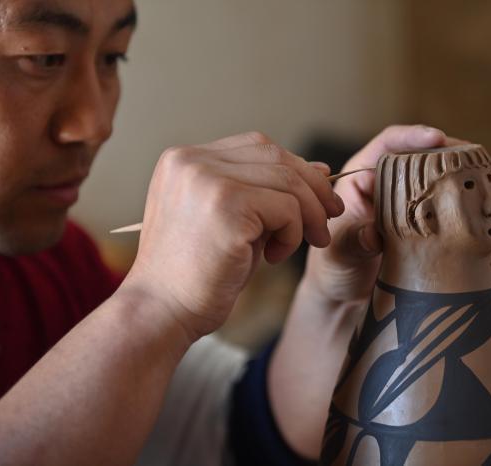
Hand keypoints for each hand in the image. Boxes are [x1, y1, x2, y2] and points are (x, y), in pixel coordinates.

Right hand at [121, 132, 343, 339]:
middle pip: (275, 155)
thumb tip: (319, 170)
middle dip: (312, 188)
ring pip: (288, 180)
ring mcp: (205, 179)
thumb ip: (268, 192)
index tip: (316, 200)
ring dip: (309, 214)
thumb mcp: (234, 222)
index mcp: (184, 159)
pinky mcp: (225, 205)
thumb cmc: (197, 274)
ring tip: (308, 242)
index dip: (294, 169)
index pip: (257, 146)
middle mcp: (191, 161)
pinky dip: (294, 233)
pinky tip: (275, 257)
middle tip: (329, 219)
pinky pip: (287, 208)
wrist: (161, 313)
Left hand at [302, 125, 490, 303]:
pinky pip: (451, 205)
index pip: (388, 145)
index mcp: (361, 178)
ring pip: (442, 180)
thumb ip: (353, 241)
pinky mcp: (427, 224)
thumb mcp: (339, 254)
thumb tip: (372, 235)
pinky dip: (472, 202)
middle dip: (452, 154)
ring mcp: (411, 204)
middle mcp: (388, 185)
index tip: (436, 137)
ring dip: (470, 177)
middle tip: (476, 160)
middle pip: (423, 157)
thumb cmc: (333, 268)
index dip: (412, 137)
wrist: (345, 296)